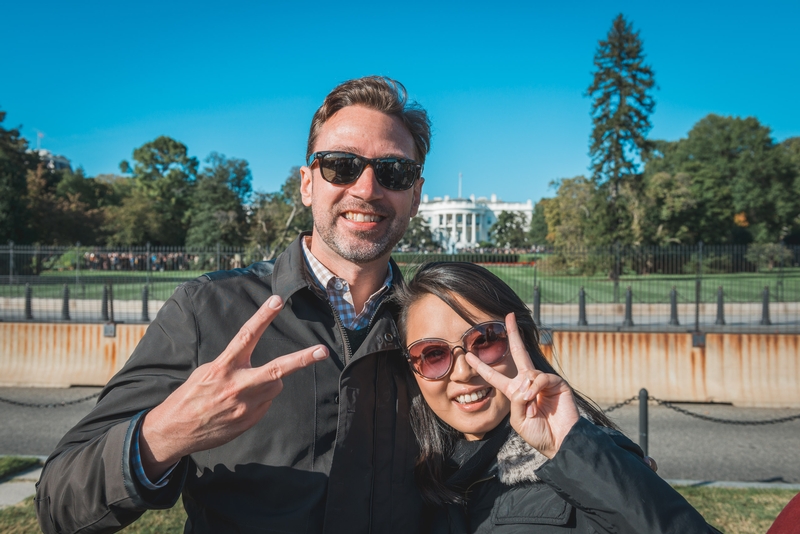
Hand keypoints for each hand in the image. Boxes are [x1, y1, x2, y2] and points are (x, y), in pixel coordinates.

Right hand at [139, 295, 327, 478]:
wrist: (175, 432)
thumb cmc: (190, 396)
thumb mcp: (206, 372)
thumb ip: (233, 365)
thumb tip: (256, 365)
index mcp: (222, 368)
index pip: (246, 336)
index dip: (262, 317)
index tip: (277, 300)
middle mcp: (237, 386)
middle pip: (277, 369)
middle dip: (302, 359)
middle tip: (322, 350)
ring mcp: (245, 406)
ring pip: (275, 385)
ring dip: (269, 382)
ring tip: (245, 388)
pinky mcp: (249, 421)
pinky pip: (265, 404)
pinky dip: (259, 400)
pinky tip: (238, 406)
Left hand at [465, 313, 579, 458]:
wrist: (560, 442)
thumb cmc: (539, 434)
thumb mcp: (517, 419)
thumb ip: (515, 400)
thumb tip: (525, 383)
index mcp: (515, 392)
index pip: (495, 376)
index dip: (481, 365)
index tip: (468, 354)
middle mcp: (528, 383)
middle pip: (518, 353)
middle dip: (513, 334)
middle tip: (508, 316)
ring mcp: (543, 382)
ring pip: (528, 372)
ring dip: (526, 390)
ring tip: (531, 405)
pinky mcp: (557, 383)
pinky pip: (541, 377)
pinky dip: (536, 387)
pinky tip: (536, 397)